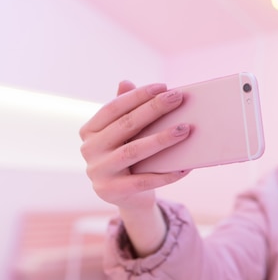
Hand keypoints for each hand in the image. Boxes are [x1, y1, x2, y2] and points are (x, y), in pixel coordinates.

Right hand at [79, 80, 191, 209]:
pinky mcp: (112, 192)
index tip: (163, 86)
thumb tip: (125, 82)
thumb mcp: (124, 135)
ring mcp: (98, 172)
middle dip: (154, 109)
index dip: (138, 95)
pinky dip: (166, 174)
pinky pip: (144, 181)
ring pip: (134, 151)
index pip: (113, 108)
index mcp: (89, 131)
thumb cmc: (129, 157)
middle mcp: (89, 150)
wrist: (127, 197)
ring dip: (162, 139)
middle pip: (126, 125)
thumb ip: (124, 111)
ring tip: (185, 129)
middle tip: (178, 98)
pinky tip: (186, 166)